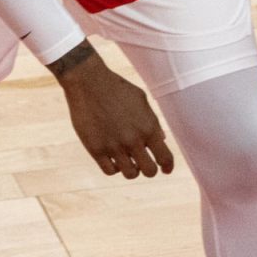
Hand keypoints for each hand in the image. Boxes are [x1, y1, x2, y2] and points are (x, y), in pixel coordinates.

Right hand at [54, 44, 174, 178]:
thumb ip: (153, 122)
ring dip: (132, 169)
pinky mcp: (95, 149)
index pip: (164, 157)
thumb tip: (161, 140)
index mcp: (148, 127)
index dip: (167, 166)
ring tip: (127, 159)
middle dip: (150, 169)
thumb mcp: (141, 100)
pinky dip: (114, 168)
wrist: (88, 81)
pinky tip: (113, 158)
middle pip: (149, 172)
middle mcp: (132, 140)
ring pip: (130, 174)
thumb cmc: (117, 88)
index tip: (165, 169)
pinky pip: (110, 171)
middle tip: (144, 163)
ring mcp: (113, 146)